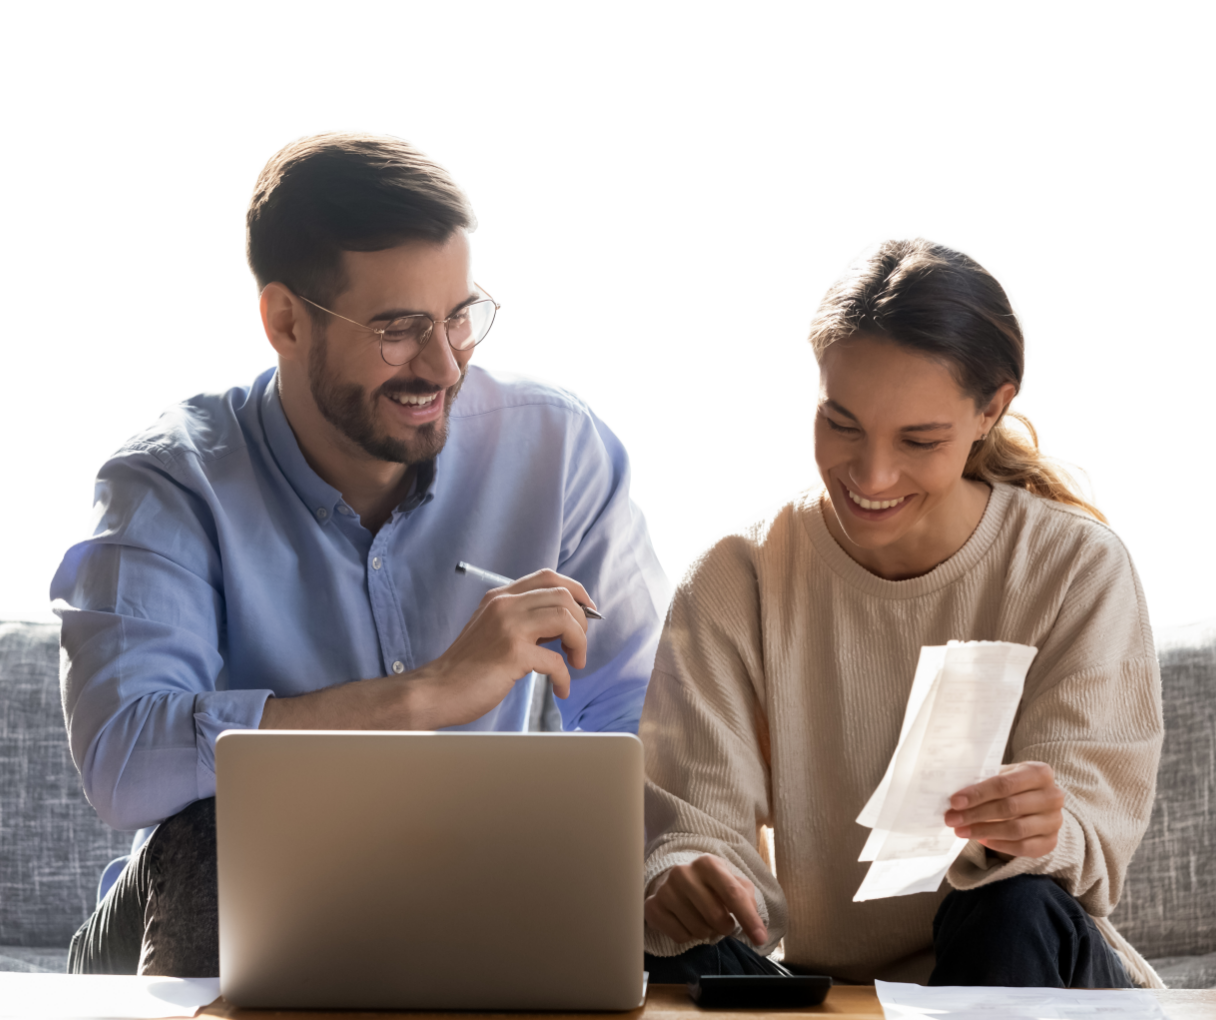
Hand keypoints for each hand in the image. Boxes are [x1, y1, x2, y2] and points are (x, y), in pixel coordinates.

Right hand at [411, 568, 594, 726]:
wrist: (438, 690)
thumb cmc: (468, 666)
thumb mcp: (493, 629)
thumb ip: (523, 620)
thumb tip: (564, 622)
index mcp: (501, 597)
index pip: (548, 577)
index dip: (576, 591)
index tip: (588, 611)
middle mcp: (505, 605)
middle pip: (562, 595)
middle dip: (582, 620)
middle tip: (579, 644)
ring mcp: (508, 627)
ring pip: (565, 618)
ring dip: (579, 643)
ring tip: (575, 663)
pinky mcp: (512, 654)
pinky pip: (556, 661)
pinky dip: (565, 677)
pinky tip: (561, 689)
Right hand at [644, 854, 767, 946]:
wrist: (678, 881)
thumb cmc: (712, 885)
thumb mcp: (732, 883)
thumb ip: (747, 901)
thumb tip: (756, 930)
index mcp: (707, 863)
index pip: (733, 894)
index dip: (749, 919)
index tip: (760, 939)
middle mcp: (683, 872)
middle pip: (716, 917)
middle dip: (726, 927)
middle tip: (723, 922)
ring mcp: (666, 890)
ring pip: (699, 930)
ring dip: (707, 932)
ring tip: (703, 919)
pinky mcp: (653, 907)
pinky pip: (681, 937)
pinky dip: (689, 936)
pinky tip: (686, 921)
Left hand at [944, 761, 1064, 857]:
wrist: (1038, 801)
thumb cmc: (1013, 784)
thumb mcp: (1003, 774)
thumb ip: (983, 781)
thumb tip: (954, 796)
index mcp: (1040, 773)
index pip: (1004, 784)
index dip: (978, 794)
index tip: (955, 801)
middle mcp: (1053, 796)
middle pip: (1009, 807)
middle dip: (976, 814)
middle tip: (951, 819)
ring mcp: (1054, 821)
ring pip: (1015, 829)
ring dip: (984, 831)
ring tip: (961, 831)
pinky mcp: (1051, 842)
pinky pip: (1023, 847)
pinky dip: (999, 845)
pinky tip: (981, 840)